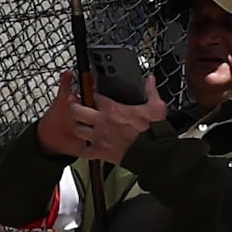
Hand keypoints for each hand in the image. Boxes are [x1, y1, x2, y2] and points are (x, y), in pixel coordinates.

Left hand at [37, 77, 171, 161]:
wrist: (151, 152)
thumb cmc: (153, 130)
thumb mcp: (155, 106)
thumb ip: (150, 91)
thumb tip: (150, 79)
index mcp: (113, 109)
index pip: (94, 95)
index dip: (93, 93)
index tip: (95, 95)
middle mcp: (102, 122)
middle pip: (76, 111)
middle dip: (76, 108)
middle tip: (79, 108)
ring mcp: (99, 137)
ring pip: (77, 130)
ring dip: (79, 128)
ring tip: (83, 127)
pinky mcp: (100, 152)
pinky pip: (84, 152)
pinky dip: (84, 150)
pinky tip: (88, 148)